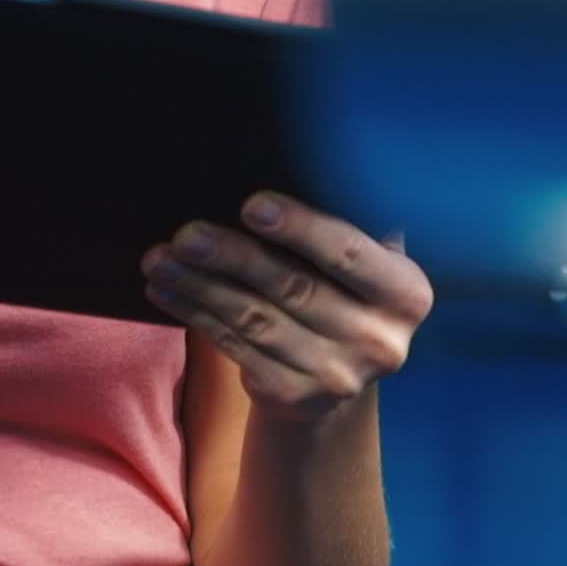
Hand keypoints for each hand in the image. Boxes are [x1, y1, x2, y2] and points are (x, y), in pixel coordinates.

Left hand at [142, 194, 433, 419]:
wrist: (340, 371)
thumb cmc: (344, 287)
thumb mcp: (366, 261)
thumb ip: (346, 224)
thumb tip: (286, 168)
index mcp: (406, 293)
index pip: (350, 254)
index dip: (301, 228)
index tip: (252, 205)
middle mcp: (381, 341)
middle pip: (294, 289)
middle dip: (233, 257)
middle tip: (186, 234)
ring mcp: (336, 376)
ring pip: (255, 320)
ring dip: (200, 286)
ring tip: (160, 258)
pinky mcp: (293, 397)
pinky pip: (234, 347)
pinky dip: (195, 314)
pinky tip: (165, 290)